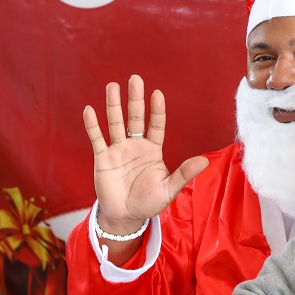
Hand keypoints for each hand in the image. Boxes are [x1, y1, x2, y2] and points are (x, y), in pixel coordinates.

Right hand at [83, 75, 207, 237]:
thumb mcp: (169, 189)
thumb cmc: (148, 202)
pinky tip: (90, 110)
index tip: (157, 94)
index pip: (156, 125)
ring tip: (112, 86)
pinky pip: (97, 139)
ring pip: (115, 123)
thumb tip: (205, 161)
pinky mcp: (103, 158)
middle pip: (135, 118)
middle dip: (135, 99)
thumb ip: (183, 174)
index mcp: (152, 150)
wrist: (125, 216)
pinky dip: (93, 125)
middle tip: (135, 79)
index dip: (157, 111)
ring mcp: (118, 150)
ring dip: (114, 106)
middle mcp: (135, 145)